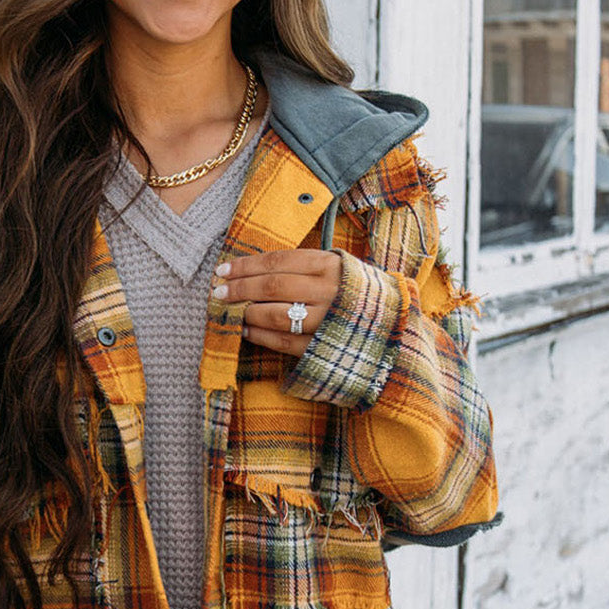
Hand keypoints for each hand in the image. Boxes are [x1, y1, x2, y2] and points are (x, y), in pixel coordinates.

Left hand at [212, 249, 340, 352]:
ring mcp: (327, 321)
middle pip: (273, 286)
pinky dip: (260, 335)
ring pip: (277, 314)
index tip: (223, 269)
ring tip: (229, 310)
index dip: (246, 265)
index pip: (278, 261)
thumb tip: (252, 268)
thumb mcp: (335, 268)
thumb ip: (302, 266)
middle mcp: (329, 291)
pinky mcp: (323, 347)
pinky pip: (285, 341)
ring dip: (247, 312)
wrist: (391, 327)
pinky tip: (245, 329)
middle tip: (217, 291)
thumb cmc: (352, 292)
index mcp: (330, 265)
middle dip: (239, 288)